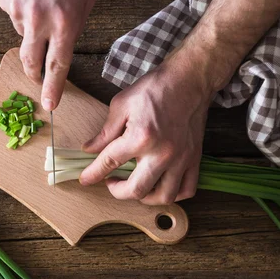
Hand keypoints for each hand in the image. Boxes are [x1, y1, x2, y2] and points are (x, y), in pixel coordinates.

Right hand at [0, 0, 94, 110]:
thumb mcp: (85, 1)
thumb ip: (74, 28)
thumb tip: (63, 48)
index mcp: (64, 24)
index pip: (58, 67)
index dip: (53, 88)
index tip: (50, 105)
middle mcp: (39, 22)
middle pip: (31, 63)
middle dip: (35, 74)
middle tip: (38, 75)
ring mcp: (19, 12)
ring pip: (24, 35)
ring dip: (33, 29)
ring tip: (42, 5)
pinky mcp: (5, 1)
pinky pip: (14, 16)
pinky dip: (23, 11)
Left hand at [79, 51, 214, 204]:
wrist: (189, 80)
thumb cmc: (155, 89)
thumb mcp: (122, 105)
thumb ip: (105, 133)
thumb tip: (89, 150)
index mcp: (140, 137)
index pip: (109, 163)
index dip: (93, 174)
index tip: (85, 180)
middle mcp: (162, 153)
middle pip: (136, 189)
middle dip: (117, 191)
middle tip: (111, 183)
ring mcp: (181, 159)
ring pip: (163, 196)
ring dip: (145, 198)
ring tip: (135, 187)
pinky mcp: (194, 159)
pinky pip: (186, 190)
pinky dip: (173, 194)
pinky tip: (160, 186)